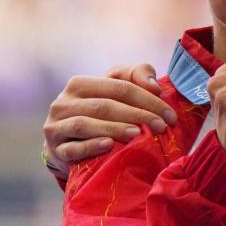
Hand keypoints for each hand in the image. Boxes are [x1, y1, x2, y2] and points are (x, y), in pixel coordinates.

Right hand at [43, 64, 179, 176]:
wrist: (68, 145)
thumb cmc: (98, 114)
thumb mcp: (115, 90)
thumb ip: (136, 76)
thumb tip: (154, 85)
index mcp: (79, 84)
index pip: (119, 87)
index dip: (147, 99)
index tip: (170, 115)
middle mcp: (63, 102)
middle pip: (104, 105)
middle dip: (137, 115)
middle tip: (161, 127)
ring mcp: (55, 126)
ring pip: (85, 124)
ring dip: (114, 128)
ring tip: (137, 134)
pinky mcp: (55, 149)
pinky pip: (72, 148)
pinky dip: (91, 146)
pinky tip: (109, 145)